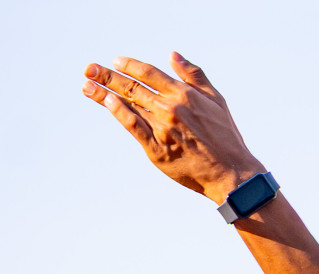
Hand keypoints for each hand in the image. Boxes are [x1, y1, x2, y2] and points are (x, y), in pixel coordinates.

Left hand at [82, 54, 265, 204]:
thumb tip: (173, 55)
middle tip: (89, 68)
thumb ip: (194, 76)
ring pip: (128, 104)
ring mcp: (162, 128)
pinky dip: (118, 112)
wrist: (231, 172)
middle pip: (132, 86)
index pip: (149, 73)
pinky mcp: (157, 149)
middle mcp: (171, 108)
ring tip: (87, 84)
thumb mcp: (216, 100)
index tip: (115, 61)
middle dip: (108, 75)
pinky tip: (106, 102)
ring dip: (104, 92)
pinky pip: (133, 126)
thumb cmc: (227, 137)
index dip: (129, 65)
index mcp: (185, 94)